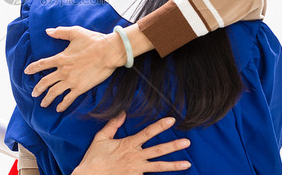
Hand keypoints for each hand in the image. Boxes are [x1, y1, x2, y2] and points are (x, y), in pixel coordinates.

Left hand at [24, 26, 125, 111]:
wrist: (108, 52)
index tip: (26, 72)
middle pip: (45, 82)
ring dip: (47, 99)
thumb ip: (60, 32)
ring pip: (54, 92)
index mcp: (61, 58)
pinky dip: (62, 105)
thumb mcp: (75, 32)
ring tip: (43, 104)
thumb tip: (47, 31)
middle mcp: (63, 71)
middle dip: (38, 89)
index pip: (42, 64)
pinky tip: (59, 109)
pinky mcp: (80, 88)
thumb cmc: (93, 40)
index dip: (33, 68)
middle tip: (33, 94)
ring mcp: (71, 80)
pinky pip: (68, 99)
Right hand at [72, 114, 190, 174]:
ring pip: (159, 167)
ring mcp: (137, 169)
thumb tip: (123, 112)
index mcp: (128, 144)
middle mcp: (135, 157)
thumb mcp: (101, 137)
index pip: (147, 133)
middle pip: (158, 150)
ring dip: (174, 165)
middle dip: (173, 146)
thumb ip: (113, 124)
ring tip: (188, 163)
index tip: (171, 120)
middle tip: (187, 142)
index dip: (160, 126)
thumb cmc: (94, 158)